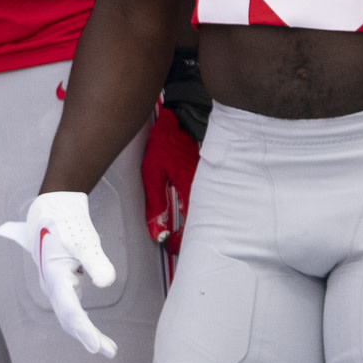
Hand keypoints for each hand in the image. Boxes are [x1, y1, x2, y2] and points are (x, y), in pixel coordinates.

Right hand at [0, 191, 119, 357]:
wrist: (49, 211)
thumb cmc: (67, 224)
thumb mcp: (84, 242)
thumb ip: (96, 262)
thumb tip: (107, 284)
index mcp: (55, 279)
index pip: (72, 311)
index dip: (86, 331)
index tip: (98, 347)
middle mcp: (52, 287)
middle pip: (70, 319)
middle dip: (89, 337)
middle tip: (110, 351)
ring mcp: (55, 286)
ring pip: (69, 315)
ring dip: (85, 331)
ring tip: (107, 346)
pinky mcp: (60, 282)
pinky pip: (71, 307)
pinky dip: (82, 320)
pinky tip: (92, 330)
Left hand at [141, 107, 198, 257]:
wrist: (181, 116)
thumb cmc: (166, 142)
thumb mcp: (153, 174)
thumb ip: (155, 205)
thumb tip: (157, 233)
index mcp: (191, 188)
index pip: (192, 226)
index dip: (182, 242)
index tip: (171, 246)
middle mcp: (205, 186)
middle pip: (204, 221)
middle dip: (191, 236)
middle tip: (176, 242)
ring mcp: (210, 179)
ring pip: (207, 209)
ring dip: (195, 223)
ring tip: (180, 231)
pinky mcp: (209, 173)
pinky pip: (208, 197)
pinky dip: (200, 208)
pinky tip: (188, 210)